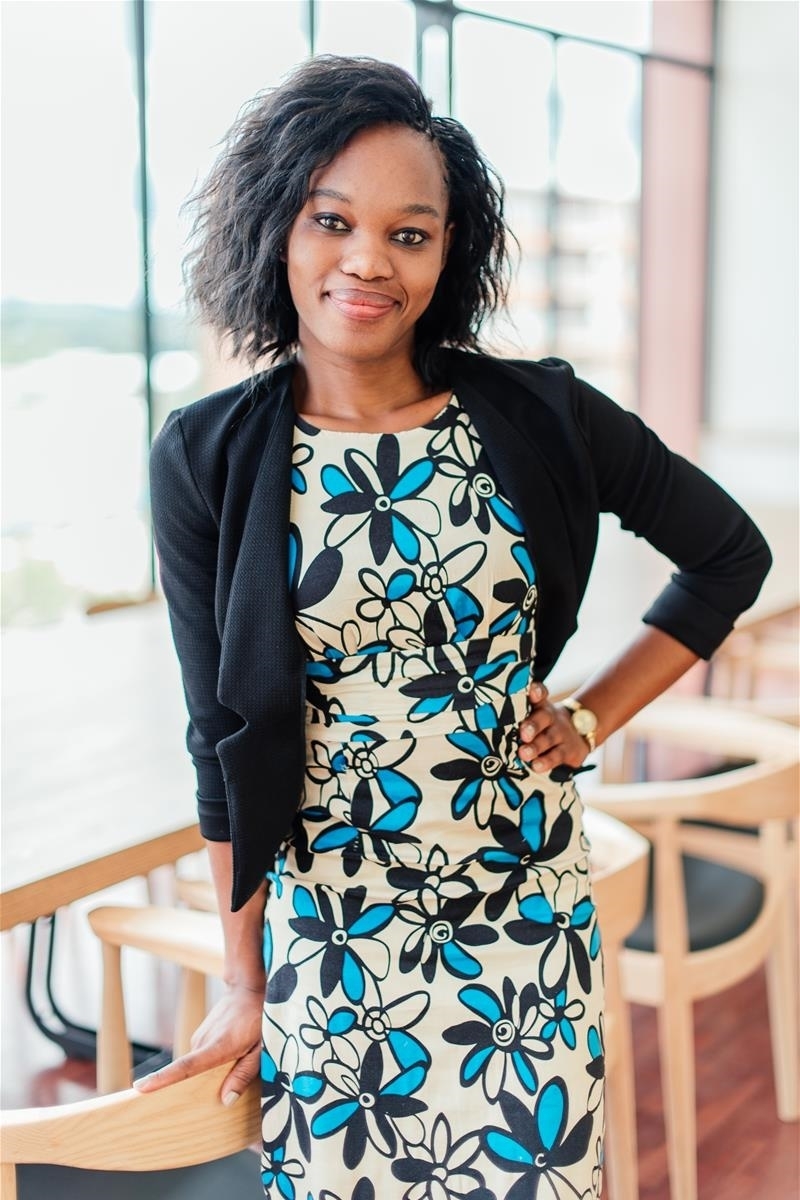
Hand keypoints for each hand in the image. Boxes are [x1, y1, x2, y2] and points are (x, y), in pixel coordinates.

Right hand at [133, 980, 263, 1105]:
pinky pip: (201, 1057)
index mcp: (217, 1047)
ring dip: (211, 1071)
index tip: (140, 1087)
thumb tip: (225, 1100)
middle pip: (191, 1074)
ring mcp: (199, 1037)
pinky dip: (210, 1061)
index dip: (163, 1079)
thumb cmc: (258, 1019)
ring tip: (235, 1059)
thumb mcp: (260, 1049)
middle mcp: (202, 1042)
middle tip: (216, 1087)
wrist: (247, 989)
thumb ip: (244, 1074)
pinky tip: (230, 1053)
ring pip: (199, 1065)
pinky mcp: (200, 1036)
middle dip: (198, 1087)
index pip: (185, 1067)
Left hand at [518, 682, 590, 771]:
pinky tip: (537, 766)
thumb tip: (487, 724)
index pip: (540, 694)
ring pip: (549, 738)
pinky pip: (557, 756)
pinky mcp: (569, 750)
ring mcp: (561, 733)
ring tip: (524, 754)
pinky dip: (547, 762)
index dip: (537, 691)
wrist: (580, 732)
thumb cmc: (543, 725)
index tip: (532, 692)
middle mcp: (551, 717)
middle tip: (523, 734)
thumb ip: (516, 717)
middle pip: (543, 717)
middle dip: (532, 725)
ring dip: (536, 747)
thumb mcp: (535, 715)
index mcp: (540, 705)